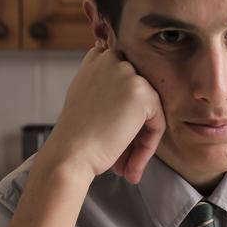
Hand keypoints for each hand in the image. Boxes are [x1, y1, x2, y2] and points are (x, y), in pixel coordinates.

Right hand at [38, 44, 165, 184]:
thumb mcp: (84, 99)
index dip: (127, 106)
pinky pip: (157, 123)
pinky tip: (131, 165)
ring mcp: (128, 73)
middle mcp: (111, 60)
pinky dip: (147, 147)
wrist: (69, 154)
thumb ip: (105, 89)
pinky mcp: (142, 93)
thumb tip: (129, 100)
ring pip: (149, 112)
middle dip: (135, 128)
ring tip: (127, 167)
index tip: (118, 132)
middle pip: (139, 97)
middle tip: (124, 159)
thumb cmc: (74, 137)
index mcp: (96, 60)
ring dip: (140, 142)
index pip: (125, 77)